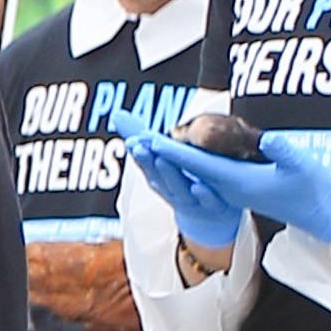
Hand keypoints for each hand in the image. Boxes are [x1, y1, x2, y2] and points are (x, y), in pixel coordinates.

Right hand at [114, 120, 246, 247]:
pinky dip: (203, 196)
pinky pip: (208, 203)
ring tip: (162, 159)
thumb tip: (117, 114)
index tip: (132, 142)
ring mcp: (191, 202)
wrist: (209, 217)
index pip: (147, 165)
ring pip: (179, 189)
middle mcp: (172, 192)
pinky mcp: (213, 209)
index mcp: (160, 179)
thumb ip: (142, 138)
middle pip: (157, 177)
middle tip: (140, 146)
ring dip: (170, 175)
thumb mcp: (162, 161)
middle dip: (147, 162)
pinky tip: (200, 186)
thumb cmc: (182, 184)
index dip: (139, 155)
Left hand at [118, 118, 330, 247]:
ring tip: (138, 140)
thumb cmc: (312, 189)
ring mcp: (227, 189)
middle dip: (158, 153)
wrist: (317, 214)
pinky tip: (165, 151)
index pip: (199, 166)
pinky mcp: (231, 187)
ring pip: (187, 171)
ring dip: (163, 157)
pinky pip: (196, 173)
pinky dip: (179, 160)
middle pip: (184, 168)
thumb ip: (286, 152)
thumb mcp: (304, 167)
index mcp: (237, 183)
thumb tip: (268, 139)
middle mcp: (225, 188)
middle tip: (131, 137)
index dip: (176, 152)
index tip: (152, 141)